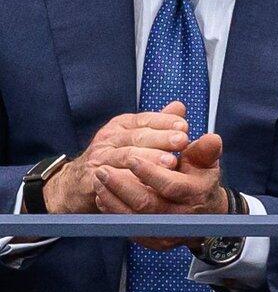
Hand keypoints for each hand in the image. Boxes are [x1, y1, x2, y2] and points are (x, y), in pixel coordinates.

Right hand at [41, 101, 190, 215]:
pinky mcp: (92, 178)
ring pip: (125, 156)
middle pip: (137, 136)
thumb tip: (179, 107)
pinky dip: (129, 179)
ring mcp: (99, 158)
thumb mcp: (136, 137)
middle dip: (161, 138)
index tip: (184, 126)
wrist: (78, 183)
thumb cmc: (115, 158)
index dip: (165, 121)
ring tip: (170, 162)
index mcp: (122, 125)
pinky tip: (146, 181)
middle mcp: (109, 138)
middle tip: (182, 141)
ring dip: (149, 158)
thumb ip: (158, 124)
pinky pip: (111, 178)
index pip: (145, 119)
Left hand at [93, 114, 227, 252]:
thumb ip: (206, 150)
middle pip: (146, 204)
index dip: (149, 173)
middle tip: (102, 169)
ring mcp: (166, 232)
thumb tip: (211, 138)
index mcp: (196, 194)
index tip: (131, 158)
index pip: (170, 185)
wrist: (205, 213)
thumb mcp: (208, 163)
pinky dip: (112, 211)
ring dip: (112, 197)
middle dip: (120, 185)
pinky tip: (102, 196)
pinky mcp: (153, 240)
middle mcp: (181, 217)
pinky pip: (128, 226)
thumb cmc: (201, 181)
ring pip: (133, 217)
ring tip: (98, 179)